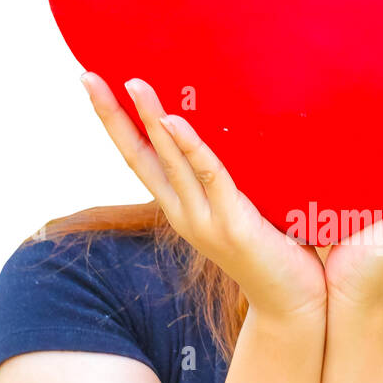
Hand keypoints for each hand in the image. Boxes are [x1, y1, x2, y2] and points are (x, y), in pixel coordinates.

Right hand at [81, 73, 326, 321]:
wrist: (294, 306)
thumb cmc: (277, 253)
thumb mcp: (246, 208)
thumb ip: (234, 179)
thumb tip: (245, 128)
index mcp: (183, 208)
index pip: (140, 158)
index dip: (116, 123)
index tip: (95, 85)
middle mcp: (184, 214)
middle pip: (139, 156)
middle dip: (113, 115)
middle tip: (88, 76)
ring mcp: (204, 221)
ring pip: (169, 161)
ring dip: (151, 120)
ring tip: (134, 84)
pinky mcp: (232, 225)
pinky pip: (209, 176)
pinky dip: (190, 147)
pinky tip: (174, 121)